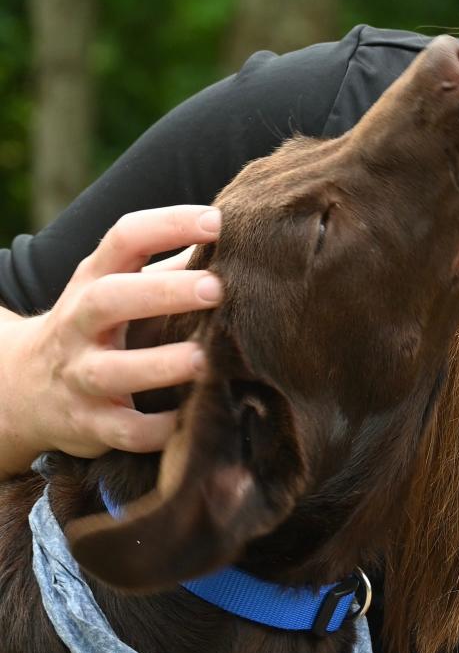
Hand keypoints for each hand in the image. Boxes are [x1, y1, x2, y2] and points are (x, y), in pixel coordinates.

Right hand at [0, 205, 223, 472]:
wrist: (22, 387)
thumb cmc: (102, 323)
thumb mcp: (123, 284)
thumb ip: (174, 264)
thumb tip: (244, 236)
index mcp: (95, 278)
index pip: (126, 237)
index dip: (170, 224)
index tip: (219, 221)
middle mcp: (80, 323)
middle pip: (110, 299)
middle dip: (163, 293)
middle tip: (217, 289)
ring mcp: (80, 375)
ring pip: (113, 370)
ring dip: (161, 365)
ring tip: (206, 358)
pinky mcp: (89, 424)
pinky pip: (124, 431)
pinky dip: (158, 429)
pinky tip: (193, 418)